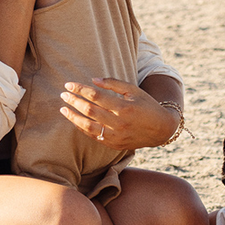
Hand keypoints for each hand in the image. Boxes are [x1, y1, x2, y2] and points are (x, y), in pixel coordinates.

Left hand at [59, 78, 179, 150]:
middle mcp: (119, 123)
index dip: (80, 89)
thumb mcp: (134, 90)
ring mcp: (116, 136)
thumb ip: (113, 84)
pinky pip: (93, 136)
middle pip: (89, 110)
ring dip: (73, 116)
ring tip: (63, 109)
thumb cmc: (146, 105)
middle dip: (74, 101)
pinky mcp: (114, 144)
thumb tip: (92, 80)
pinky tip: (75, 120)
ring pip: (88, 126)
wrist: (161, 129)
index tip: (69, 84)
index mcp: (124, 107)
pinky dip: (82, 128)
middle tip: (63, 94)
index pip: (96, 96)